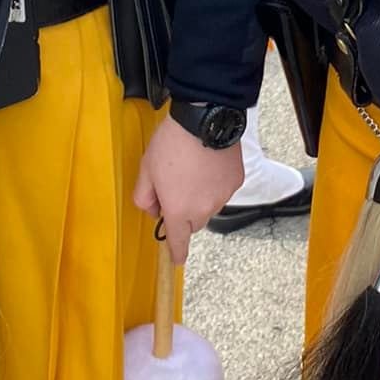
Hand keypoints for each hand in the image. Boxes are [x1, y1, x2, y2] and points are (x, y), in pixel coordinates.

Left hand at [133, 116, 242, 261]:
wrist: (204, 119)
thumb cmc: (171, 144)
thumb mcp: (146, 169)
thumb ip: (144, 196)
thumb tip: (153, 209)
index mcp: (178, 210)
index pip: (178, 241)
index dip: (176, 252)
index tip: (176, 259)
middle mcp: (203, 209)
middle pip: (194, 224)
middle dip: (184, 215)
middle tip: (176, 190)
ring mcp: (223, 196)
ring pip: (209, 206)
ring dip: (201, 198)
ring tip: (193, 170)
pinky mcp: (236, 182)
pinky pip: (223, 191)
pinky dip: (215, 184)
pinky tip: (208, 164)